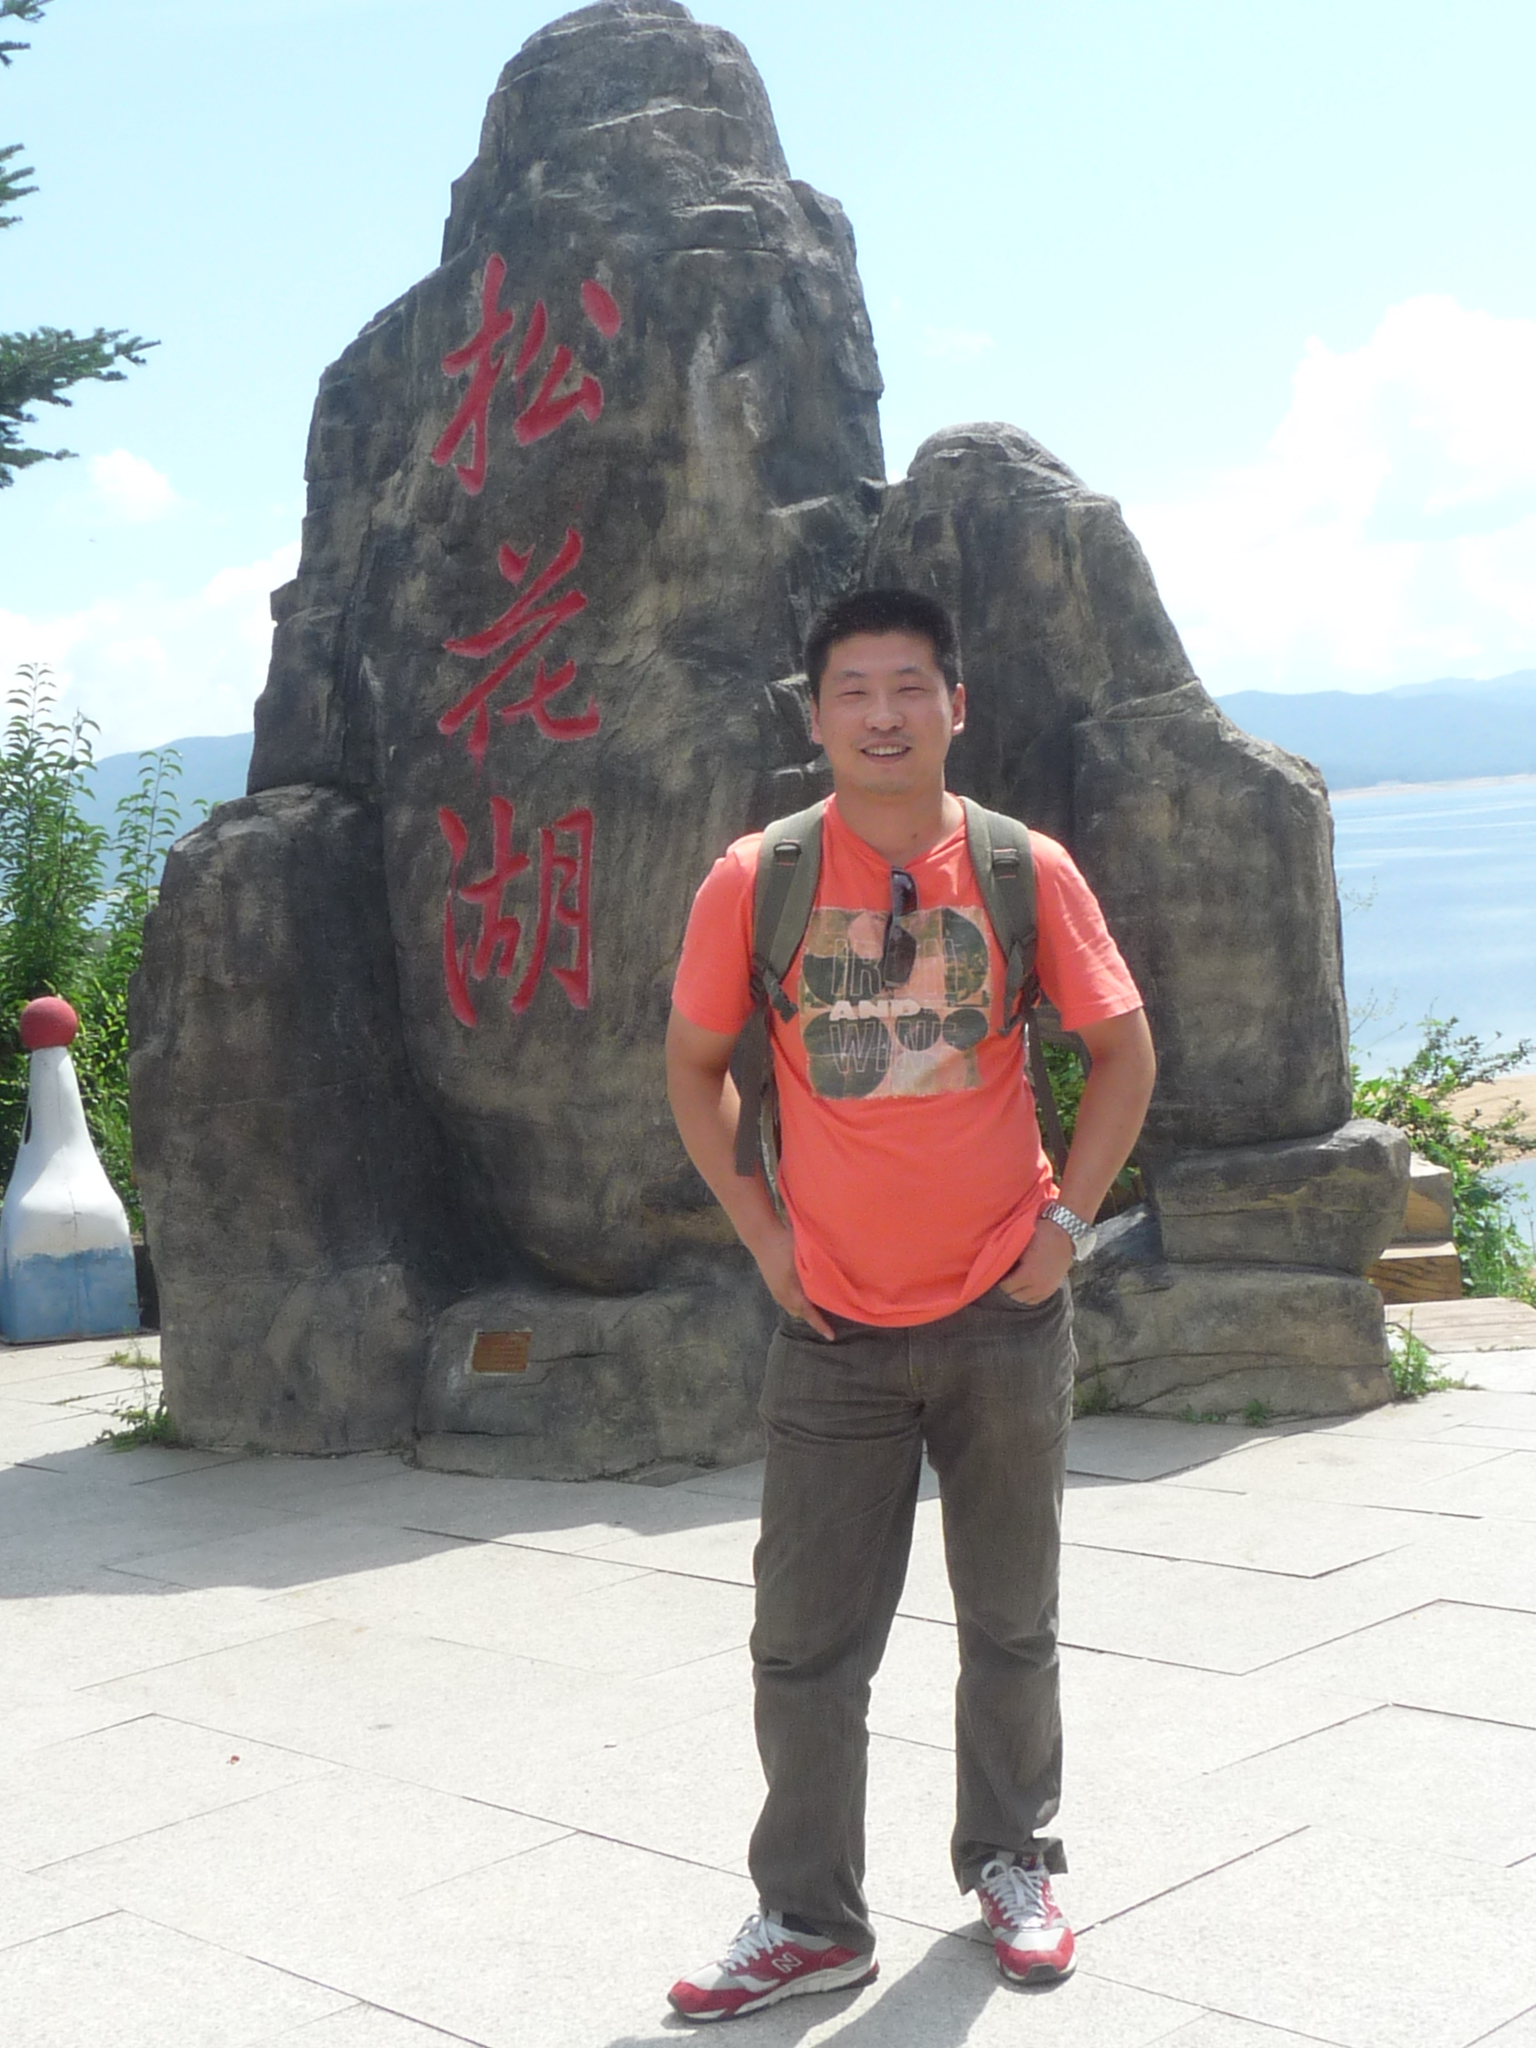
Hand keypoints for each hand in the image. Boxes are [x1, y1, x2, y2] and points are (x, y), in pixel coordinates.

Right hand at [752, 1222, 835, 1339]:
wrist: (762, 1235)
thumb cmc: (784, 1243)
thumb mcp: (803, 1257)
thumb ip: (816, 1272)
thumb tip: (831, 1283)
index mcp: (792, 1291)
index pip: (809, 1313)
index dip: (820, 1325)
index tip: (831, 1336)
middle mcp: (782, 1295)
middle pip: (800, 1313)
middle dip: (813, 1316)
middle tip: (831, 1312)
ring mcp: (775, 1291)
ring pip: (793, 1307)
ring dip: (804, 1308)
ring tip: (819, 1303)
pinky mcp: (772, 1286)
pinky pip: (787, 1300)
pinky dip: (797, 1301)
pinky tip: (804, 1292)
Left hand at [998, 1218, 1074, 1304]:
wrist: (1065, 1230)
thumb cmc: (1039, 1232)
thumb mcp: (1020, 1243)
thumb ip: (1007, 1258)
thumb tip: (993, 1268)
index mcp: (1028, 1275)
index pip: (1006, 1288)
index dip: (996, 1283)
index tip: (989, 1278)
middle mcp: (1038, 1286)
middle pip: (1014, 1298)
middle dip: (1004, 1291)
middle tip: (996, 1283)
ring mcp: (1047, 1289)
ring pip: (1024, 1301)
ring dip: (1015, 1295)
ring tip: (1008, 1286)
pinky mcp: (1053, 1288)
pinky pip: (1035, 1300)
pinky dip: (1026, 1297)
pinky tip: (1020, 1289)